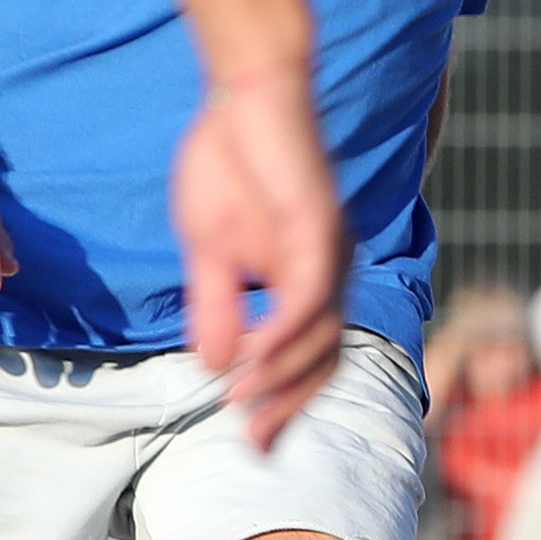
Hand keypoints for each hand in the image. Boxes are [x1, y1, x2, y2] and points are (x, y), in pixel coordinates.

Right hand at [170, 67, 344, 449]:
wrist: (247, 93)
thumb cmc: (229, 165)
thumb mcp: (210, 251)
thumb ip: (216, 307)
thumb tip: (214, 367)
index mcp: (308, 284)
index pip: (306, 362)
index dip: (282, 405)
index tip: (250, 443)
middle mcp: (330, 277)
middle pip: (322, 363)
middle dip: (287, 410)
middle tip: (254, 446)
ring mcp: (329, 255)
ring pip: (319, 337)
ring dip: (281, 378)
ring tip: (242, 407)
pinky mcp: (320, 231)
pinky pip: (309, 299)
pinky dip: (282, 336)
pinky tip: (252, 361)